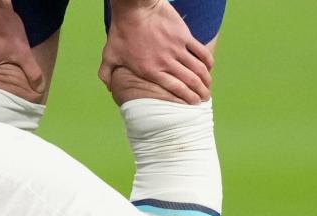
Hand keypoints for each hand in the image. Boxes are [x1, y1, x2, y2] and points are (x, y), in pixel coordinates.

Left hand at [99, 0, 213, 104]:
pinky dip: (208, 60)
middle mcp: (166, 62)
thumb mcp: (109, 55)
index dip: (187, 98)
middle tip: (204, 99)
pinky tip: (209, 67)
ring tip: (208, 86)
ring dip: (206, 79)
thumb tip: (109, 89)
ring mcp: (177, 48)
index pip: (175, 89)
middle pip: (190, 81)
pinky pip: (200, 51)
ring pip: (198, 68)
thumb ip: (107, 74)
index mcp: (150, 71)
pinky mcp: (184, 35)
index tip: (193, 104)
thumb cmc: (122, 32)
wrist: (135, 8)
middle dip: (200, 93)